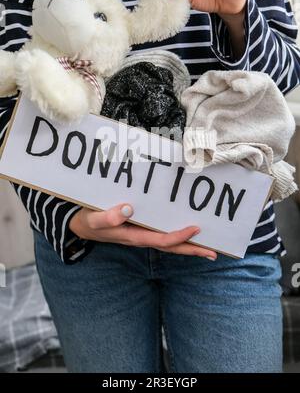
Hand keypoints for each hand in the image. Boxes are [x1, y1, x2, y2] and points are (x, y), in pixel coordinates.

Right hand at [69, 204, 216, 259]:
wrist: (81, 226)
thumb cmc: (89, 221)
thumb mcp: (94, 219)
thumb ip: (108, 216)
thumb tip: (128, 209)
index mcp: (132, 236)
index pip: (161, 240)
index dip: (179, 236)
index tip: (196, 228)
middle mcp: (141, 238)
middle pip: (171, 247)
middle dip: (191, 250)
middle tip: (214, 253)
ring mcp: (142, 235)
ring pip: (169, 243)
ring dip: (188, 245)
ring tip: (207, 248)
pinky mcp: (141, 230)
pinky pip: (163, 235)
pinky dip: (177, 236)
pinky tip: (186, 232)